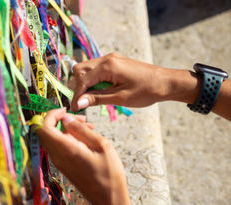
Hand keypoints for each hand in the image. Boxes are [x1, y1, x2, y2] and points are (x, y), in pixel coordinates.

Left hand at [36, 109, 131, 204]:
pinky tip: (86, 139)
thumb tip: (64, 118)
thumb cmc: (109, 174)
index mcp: (66, 150)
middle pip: (45, 132)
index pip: (44, 127)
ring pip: (52, 139)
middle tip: (81, 119)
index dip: (51, 115)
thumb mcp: (101, 145)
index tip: (66, 110)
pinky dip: (68, 138)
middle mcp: (58, 157)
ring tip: (88, 128)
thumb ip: (81, 129)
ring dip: (65, 129)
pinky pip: (58, 147)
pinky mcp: (63, 167)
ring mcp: (59, 163)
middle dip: (59, 120)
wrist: (109, 200)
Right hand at [70, 53, 198, 110]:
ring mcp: (110, 59)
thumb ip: (97, 99)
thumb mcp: (120, 98)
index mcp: (108, 66)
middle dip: (78, 86)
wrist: (165, 82)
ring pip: (86, 68)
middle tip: (83, 102)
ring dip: (84, 83)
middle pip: (80, 69)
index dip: (77, 95)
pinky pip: (95, 69)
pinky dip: (92, 80)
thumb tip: (79, 103)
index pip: (82, 80)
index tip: (75, 109)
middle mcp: (107, 59)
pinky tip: (99, 91)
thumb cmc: (146, 91)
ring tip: (91, 98)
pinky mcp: (114, 62)